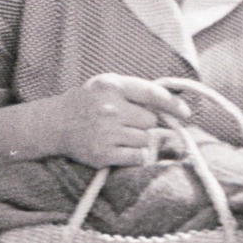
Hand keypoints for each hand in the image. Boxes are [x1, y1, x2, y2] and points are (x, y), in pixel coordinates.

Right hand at [50, 74, 192, 168]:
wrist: (56, 123)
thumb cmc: (88, 102)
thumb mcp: (108, 85)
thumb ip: (137, 90)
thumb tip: (176, 99)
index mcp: (111, 85)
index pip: (151, 93)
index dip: (172, 104)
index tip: (186, 112)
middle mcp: (109, 108)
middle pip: (150, 120)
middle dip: (144, 122)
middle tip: (127, 122)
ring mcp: (105, 132)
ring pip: (145, 139)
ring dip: (138, 139)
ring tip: (119, 134)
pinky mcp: (103, 154)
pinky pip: (137, 156)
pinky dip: (135, 155)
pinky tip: (120, 148)